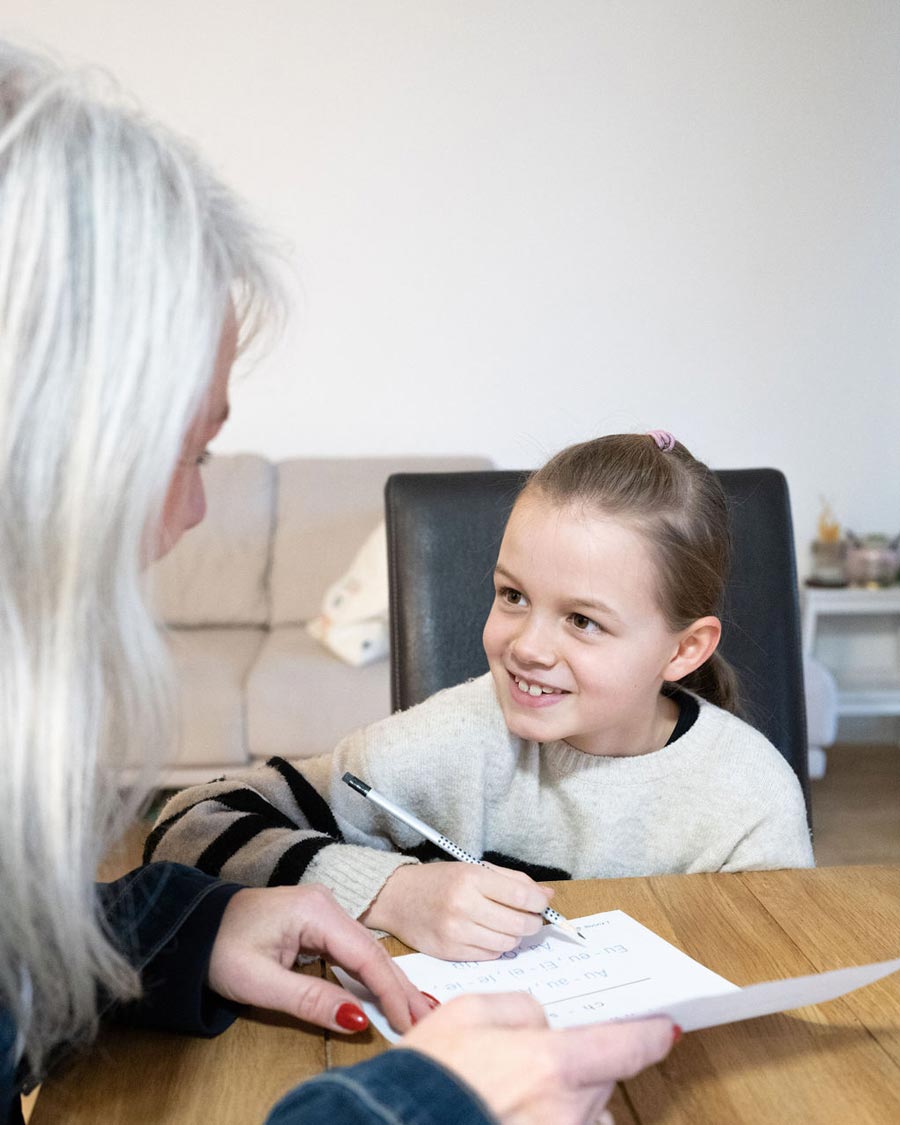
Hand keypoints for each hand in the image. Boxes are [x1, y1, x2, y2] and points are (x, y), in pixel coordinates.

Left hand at [207, 884, 432, 1033]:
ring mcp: (324, 909)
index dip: (391, 991)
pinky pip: (353, 950)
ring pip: (366, 950)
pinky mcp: (318, 921)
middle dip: (403, 987)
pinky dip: (372, 973)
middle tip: (432, 1019)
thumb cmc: (218, 950)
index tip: (413, 1021)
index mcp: (316, 910)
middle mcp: (327, 903)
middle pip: (373, 950)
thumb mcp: (260, 982)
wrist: (191, 926)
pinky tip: (391, 990)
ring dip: (391, 982)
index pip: (365, 955)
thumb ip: (311, 999)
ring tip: (421, 1010)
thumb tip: (359, 1019)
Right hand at [360, 861, 553, 958]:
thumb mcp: (473, 869)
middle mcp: (464, 905)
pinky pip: (490, 956)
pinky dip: (497, 947)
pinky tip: (489, 935)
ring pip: (508, 943)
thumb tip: (548, 895)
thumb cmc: (439, 881)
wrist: (397, 898)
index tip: (541, 903)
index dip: (538, 902)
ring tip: (507, 925)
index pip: (521, 895)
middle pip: (519, 924)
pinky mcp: (449, 953)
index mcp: (471, 879)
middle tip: (530, 917)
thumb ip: (512, 881)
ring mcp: (456, 932)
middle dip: (532, 922)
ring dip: (515, 936)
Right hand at [400, 993, 674, 1124]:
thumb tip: (541, 1019)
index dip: (651, 1035)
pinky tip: (517, 1112)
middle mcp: (567, 1112)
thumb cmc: (428, 1074)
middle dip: (584, 1065)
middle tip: (543, 1058)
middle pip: (603, 1081)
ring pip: (587, 1115)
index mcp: (553, 1064)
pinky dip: (555, 1121)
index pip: (625, 1046)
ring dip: (570, 1101)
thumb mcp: (468, 1011)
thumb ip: (519, 1005)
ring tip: (522, 1094)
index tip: (667, 1029)